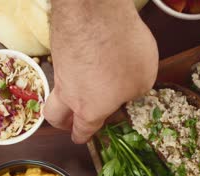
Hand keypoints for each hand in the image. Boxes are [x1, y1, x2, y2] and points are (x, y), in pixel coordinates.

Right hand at [44, 0, 157, 142]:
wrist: (95, 11)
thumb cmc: (124, 51)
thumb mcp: (144, 79)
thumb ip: (135, 93)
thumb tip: (128, 93)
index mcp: (91, 108)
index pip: (82, 130)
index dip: (84, 136)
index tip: (84, 137)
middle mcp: (69, 93)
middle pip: (55, 117)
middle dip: (64, 123)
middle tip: (73, 121)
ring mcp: (61, 70)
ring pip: (57, 91)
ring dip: (68, 95)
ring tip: (87, 89)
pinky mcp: (59, 50)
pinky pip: (64, 68)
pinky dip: (74, 70)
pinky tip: (90, 61)